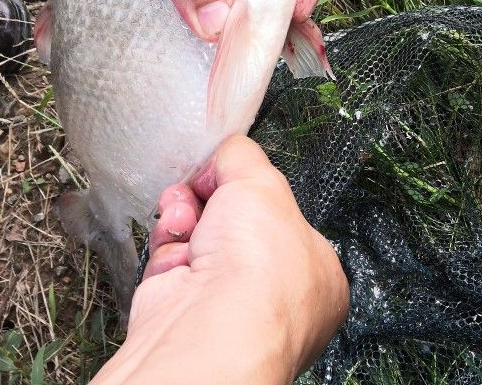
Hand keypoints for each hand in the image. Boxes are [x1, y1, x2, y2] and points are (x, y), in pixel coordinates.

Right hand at [91, 136, 348, 383]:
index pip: (281, 212)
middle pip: (234, 219)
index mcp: (315, 270)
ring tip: (184, 216)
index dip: (252, 187)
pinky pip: (171, 256)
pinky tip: (174, 243)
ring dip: (184, 213)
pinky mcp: (181, 307)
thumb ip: (244, 156)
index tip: (234, 171)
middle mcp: (273, 292)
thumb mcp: (263, 182)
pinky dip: (166, 243)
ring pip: (198, 233)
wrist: (206, 329)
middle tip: (203, 189)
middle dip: (210, 197)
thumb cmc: (257, 274)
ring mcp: (226, 302)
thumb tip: (225, 152)